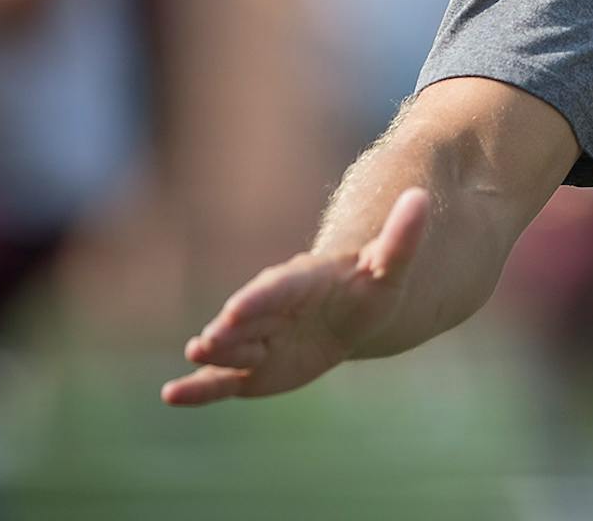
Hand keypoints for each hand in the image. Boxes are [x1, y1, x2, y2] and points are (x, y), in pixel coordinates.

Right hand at [160, 187, 429, 405]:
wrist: (348, 312)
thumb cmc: (367, 285)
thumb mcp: (390, 265)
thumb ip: (402, 237)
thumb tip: (421, 197)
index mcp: (297, 283)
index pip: (276, 290)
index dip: (259, 300)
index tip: (239, 308)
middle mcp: (268, 310)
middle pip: (245, 321)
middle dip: (227, 330)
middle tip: (205, 342)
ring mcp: (256, 341)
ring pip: (229, 350)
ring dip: (211, 355)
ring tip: (193, 358)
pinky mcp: (250, 371)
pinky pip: (220, 382)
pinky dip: (197, 389)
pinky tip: (171, 396)